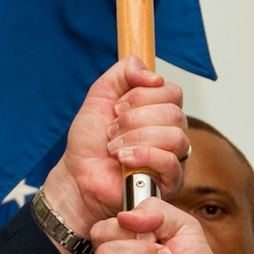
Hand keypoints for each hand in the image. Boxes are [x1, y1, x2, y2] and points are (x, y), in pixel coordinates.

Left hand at [37, 57, 187, 248]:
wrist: (78, 176)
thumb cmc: (90, 142)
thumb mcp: (100, 94)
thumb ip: (124, 71)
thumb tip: (153, 74)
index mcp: (159, 110)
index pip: (172, 91)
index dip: (142, 96)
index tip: (117, 107)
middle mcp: (171, 132)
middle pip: (174, 112)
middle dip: (135, 119)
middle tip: (112, 130)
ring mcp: (173, 157)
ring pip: (175, 136)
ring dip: (137, 138)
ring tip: (114, 148)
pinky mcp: (169, 182)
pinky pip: (171, 162)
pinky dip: (143, 156)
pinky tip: (123, 160)